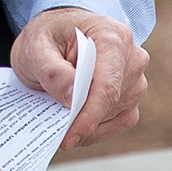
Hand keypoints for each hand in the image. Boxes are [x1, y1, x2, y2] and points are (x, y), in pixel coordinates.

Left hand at [14, 6, 147, 153]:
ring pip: (118, 114)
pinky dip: (99, 128)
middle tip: (55, 132)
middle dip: (83, 121)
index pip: (107, 86)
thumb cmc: (48, 36)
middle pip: (112, 101)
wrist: (57, 32)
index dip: (89, 116)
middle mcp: (131, 56)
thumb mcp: (36, 48)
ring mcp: (135, 76)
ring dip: (90, 126)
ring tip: (61, 124)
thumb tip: (72, 100)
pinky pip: (122, 120)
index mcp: (112, 37)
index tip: (68, 138)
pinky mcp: (133, 94)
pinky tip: (77, 126)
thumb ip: (53, 72)